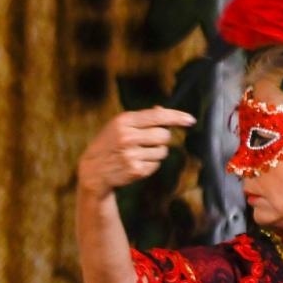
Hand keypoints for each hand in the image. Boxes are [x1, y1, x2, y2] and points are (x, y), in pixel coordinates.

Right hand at [77, 106, 195, 197]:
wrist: (92, 171)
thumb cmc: (108, 145)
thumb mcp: (118, 126)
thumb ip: (141, 118)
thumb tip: (163, 111)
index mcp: (123, 121)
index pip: (157, 116)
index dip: (177, 117)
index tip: (190, 120)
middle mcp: (128, 137)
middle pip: (163, 135)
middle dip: (162, 138)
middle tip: (150, 141)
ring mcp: (131, 155)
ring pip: (162, 151)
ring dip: (156, 152)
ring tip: (139, 154)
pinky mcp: (135, 170)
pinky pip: (156, 165)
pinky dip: (150, 164)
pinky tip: (136, 163)